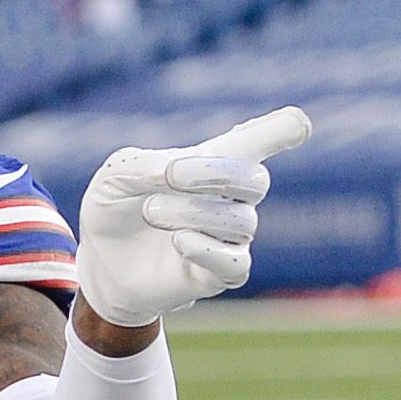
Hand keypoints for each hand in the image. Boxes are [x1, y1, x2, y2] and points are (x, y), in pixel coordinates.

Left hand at [72, 108, 310, 335]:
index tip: (298, 125)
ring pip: (239, 221)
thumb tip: (174, 173)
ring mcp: (229, 238)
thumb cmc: (116, 208)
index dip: (280, 131)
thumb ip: (143, 165)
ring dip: (190, 211)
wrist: (102, 262)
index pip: (258, 143)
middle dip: (214, 173)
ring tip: (151, 212)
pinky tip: (179, 241)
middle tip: (171, 175)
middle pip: (255, 179)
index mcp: (212, 163)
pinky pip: (236, 262)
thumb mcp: (115, 176)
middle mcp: (231, 198)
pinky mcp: (220, 274)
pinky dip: (208, 248)